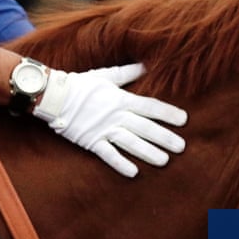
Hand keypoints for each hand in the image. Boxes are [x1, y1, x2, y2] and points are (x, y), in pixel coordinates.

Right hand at [32, 63, 187, 176]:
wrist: (54, 96)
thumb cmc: (80, 84)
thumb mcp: (105, 75)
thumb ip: (127, 73)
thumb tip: (146, 66)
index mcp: (121, 99)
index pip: (149, 107)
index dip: (167, 113)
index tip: (184, 120)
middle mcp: (116, 116)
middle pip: (144, 127)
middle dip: (164, 137)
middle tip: (181, 147)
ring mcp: (104, 130)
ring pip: (130, 142)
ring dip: (148, 152)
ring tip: (164, 161)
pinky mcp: (91, 141)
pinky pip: (108, 155)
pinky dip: (120, 164)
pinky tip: (134, 172)